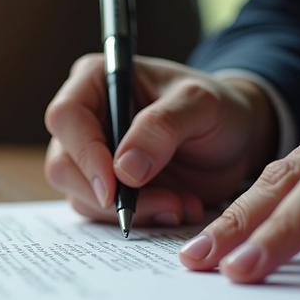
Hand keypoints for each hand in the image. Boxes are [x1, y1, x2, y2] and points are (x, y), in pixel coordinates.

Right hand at [44, 54, 277, 226]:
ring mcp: (91, 157)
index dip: (84, 154)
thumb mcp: (200, 104)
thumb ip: (162, 126)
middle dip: (109, 196)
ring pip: (81, 196)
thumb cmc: (217, 107)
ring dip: (133, 212)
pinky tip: (178, 207)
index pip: (66, 117)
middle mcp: (85, 119)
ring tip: (181, 204)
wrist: (236, 139)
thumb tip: (124, 169)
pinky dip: (142, 219)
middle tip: (165, 204)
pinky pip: (104, 215)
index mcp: (96, 81)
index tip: (115, 187)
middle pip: (63, 165)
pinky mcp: (106, 188)